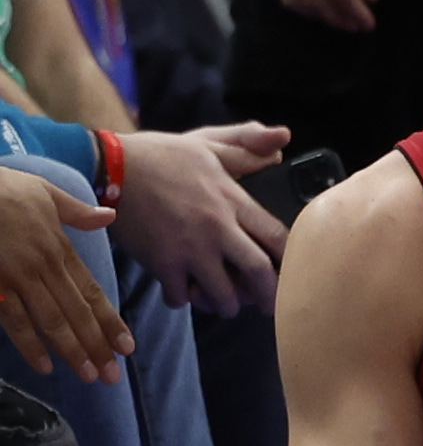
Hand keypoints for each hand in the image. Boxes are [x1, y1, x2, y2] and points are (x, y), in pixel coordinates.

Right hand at [0, 166, 131, 381]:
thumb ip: (77, 212)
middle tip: (112, 376)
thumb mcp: (45, 192)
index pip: (92, 292)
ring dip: (72, 349)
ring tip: (89, 376)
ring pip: (52, 320)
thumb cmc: (1, 188)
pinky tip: (44, 365)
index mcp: (59, 248)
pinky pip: (13, 318)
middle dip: (97, 345)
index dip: (110, 321)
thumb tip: (109, 216)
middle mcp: (44, 267)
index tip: (127, 347)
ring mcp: (17, 277)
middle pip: (77, 313)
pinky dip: (29, 343)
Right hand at [110, 124, 291, 315]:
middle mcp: (217, 228)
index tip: (290, 272)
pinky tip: (183, 295)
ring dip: (227, 304)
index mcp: (233, 200)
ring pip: (222, 292)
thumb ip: (247, 143)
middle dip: (268, 296)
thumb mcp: (208, 143)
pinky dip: (183, 301)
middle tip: (270, 307)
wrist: (109, 166)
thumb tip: (283, 138)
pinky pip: (180, 295)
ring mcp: (190, 248)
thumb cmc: (160, 155)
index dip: (289, 259)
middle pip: (258, 272)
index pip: (277, 236)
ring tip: (225, 305)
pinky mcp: (161, 262)